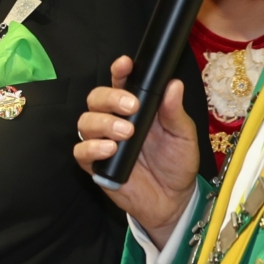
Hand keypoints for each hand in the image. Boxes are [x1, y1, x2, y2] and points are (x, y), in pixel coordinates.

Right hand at [73, 56, 199, 244]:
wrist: (173, 199)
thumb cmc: (177, 163)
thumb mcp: (183, 136)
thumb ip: (174, 112)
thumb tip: (173, 84)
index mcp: (136, 109)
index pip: (121, 84)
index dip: (119, 72)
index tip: (125, 64)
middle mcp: (115, 121)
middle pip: (96, 99)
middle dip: (110, 98)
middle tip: (132, 107)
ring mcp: (102, 143)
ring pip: (85, 122)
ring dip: (103, 123)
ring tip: (126, 133)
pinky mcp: (94, 165)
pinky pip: (80, 151)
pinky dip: (91, 148)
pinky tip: (109, 150)